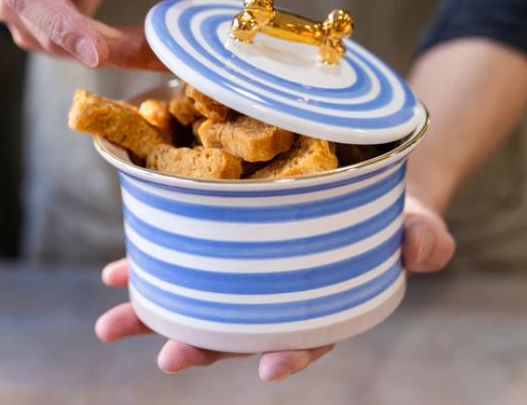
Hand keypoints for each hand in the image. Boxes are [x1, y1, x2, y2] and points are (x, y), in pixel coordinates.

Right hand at [0, 0, 205, 68]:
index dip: (63, 25)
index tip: (98, 53)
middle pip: (43, 29)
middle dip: (99, 47)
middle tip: (153, 53)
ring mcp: (14, 6)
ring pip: (55, 47)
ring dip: (106, 52)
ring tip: (152, 47)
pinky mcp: (31, 27)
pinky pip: (65, 50)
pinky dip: (102, 52)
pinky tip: (132, 44)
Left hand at [95, 194, 454, 381]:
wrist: (360, 172)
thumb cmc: (389, 206)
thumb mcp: (414, 217)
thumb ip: (422, 239)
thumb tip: (419, 252)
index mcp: (326, 295)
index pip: (312, 331)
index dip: (293, 351)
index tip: (267, 367)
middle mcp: (281, 286)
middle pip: (242, 321)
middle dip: (204, 342)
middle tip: (169, 356)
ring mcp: (250, 262)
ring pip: (203, 292)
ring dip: (159, 307)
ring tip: (116, 316)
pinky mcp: (227, 231)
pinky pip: (188, 250)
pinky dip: (153, 260)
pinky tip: (121, 269)